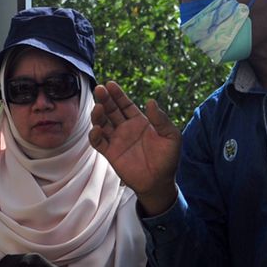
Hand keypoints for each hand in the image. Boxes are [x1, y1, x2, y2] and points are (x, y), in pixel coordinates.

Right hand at [88, 81, 181, 214]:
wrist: (159, 182)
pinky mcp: (111, 153)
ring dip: (98, 115)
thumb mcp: (171, 137)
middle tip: (99, 90)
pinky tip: (97, 129)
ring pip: (103, 123)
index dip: (117, 95)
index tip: (110, 84)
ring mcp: (117, 140)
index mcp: (139, 121)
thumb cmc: (168, 159)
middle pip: (111, 110)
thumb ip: (161, 120)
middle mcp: (126, 128)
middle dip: (104, 99)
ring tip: (98, 108)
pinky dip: (95, 135)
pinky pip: (99, 142)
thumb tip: (151, 101)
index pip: (125, 104)